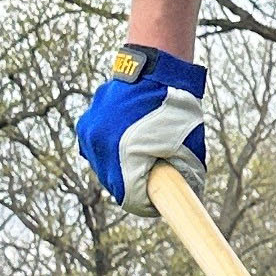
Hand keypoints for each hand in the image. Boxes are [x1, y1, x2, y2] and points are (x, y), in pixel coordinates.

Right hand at [76, 44, 209, 214]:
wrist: (156, 72)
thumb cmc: (177, 109)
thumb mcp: (190, 146)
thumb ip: (186, 176)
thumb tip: (189, 200)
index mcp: (126, 152)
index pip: (130, 197)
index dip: (146, 203)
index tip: (158, 202)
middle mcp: (102, 145)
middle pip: (115, 185)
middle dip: (134, 186)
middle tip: (153, 179)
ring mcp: (91, 134)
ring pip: (104, 168)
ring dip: (120, 168)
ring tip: (142, 155)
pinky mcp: (86, 125)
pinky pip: (97, 151)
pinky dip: (111, 152)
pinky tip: (128, 141)